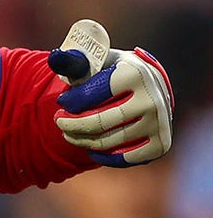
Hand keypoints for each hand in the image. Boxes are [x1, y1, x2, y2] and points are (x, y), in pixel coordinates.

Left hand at [48, 20, 172, 166]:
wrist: (149, 85)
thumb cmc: (113, 71)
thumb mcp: (97, 60)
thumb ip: (74, 60)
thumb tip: (55, 58)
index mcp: (134, 73)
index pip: (91, 94)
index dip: (71, 100)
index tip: (63, 101)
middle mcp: (152, 99)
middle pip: (99, 122)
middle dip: (71, 124)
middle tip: (59, 121)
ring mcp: (160, 123)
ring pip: (108, 141)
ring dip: (82, 140)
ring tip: (69, 133)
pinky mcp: (161, 144)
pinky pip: (124, 159)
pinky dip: (103, 156)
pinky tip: (91, 148)